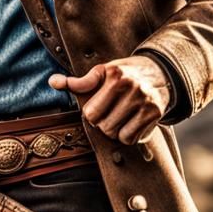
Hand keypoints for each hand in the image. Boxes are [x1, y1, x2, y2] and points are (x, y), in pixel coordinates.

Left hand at [48, 55, 172, 144]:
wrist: (159, 72)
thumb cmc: (123, 74)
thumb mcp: (102, 72)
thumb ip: (79, 82)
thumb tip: (53, 82)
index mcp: (114, 76)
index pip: (91, 113)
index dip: (92, 114)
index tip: (99, 107)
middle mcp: (132, 87)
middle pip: (104, 126)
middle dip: (103, 124)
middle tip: (110, 114)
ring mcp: (145, 101)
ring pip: (118, 135)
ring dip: (115, 131)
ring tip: (120, 119)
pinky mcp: (155, 114)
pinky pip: (132, 139)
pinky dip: (128, 136)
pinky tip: (131, 124)